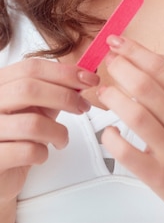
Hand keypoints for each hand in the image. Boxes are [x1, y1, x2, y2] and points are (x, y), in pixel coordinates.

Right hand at [0, 58, 98, 205]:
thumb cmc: (15, 137)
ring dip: (58, 132)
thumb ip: (52, 91)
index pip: (31, 68)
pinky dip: (43, 153)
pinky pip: (27, 151)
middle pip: (29, 89)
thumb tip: (82, 78)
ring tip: (62, 138)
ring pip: (31, 123)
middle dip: (65, 96)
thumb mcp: (34, 107)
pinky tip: (40, 154)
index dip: (64, 72)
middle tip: (83, 106)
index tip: (88, 78)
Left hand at [98, 36, 163, 220]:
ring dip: (113, 99)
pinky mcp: (160, 176)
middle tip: (108, 62)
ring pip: (135, 116)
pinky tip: (109, 132)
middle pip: (145, 87)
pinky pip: (128, 154)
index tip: (117, 42)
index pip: (162, 67)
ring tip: (104, 92)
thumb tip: (139, 59)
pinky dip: (112, 139)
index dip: (134, 51)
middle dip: (120, 68)